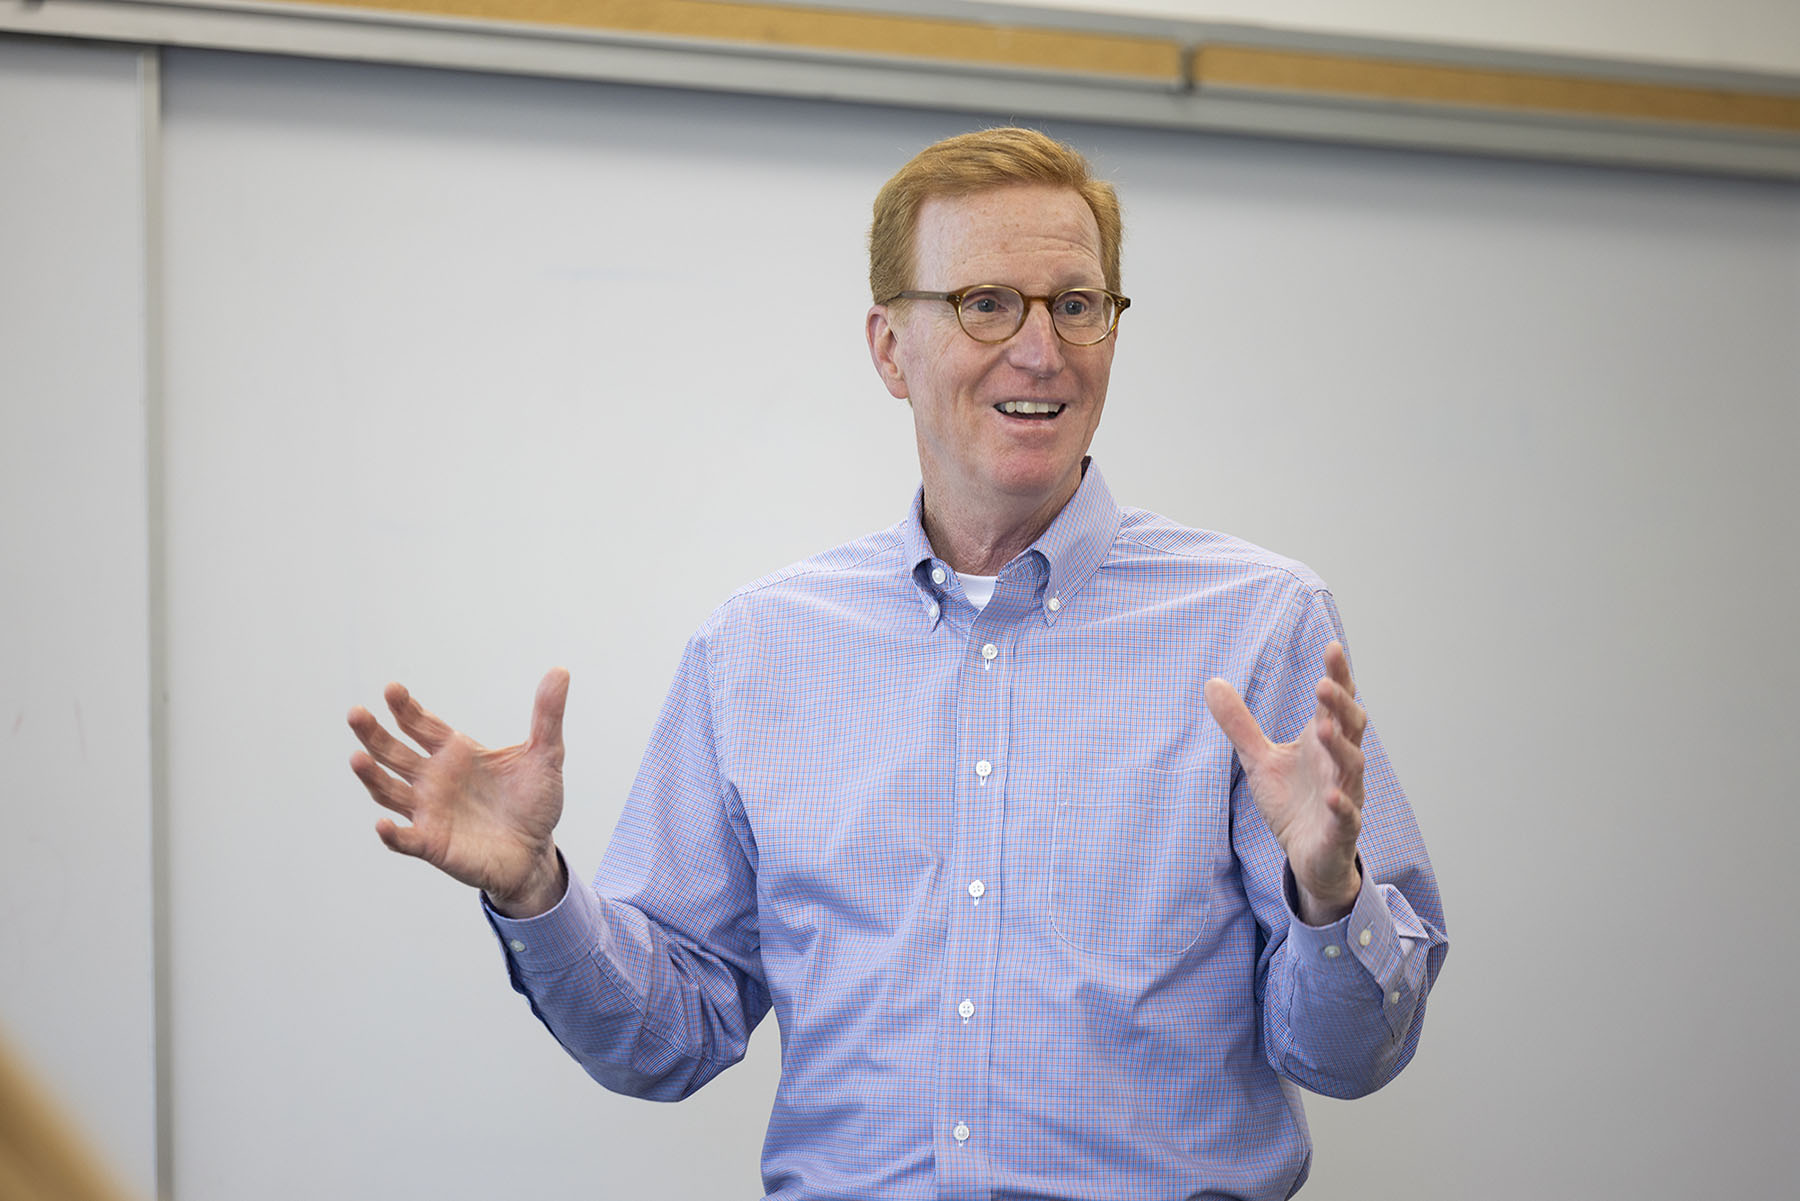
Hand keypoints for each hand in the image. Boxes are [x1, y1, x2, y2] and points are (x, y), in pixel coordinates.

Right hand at [348, 668, 570, 916]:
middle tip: (356, 713)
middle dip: (373, 734)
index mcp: (455, 752)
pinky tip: (383, 824)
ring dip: (372, 776)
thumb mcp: (545, 755)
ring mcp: (429, 812)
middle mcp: (433, 779)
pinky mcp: (433, 844)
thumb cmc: (534, 802)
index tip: (393, 689)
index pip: (421, 725)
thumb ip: (547, 715)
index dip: (405, 708)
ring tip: (356, 758)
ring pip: (389, 791)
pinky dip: (392, 834)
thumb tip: (560, 670)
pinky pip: (405, 839)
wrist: (537, 852)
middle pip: (393, 753)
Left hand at [1205, 642, 1364, 925]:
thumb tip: (1212, 682)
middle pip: (1350, 728)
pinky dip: (1342, 805)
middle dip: (1341, 706)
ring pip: (1351, 767)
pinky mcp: (1341, 829)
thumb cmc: (1291, 801)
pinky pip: (1347, 815)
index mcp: (1324, 742)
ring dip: (1341, 748)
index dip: (1338, 676)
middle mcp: (1339, 764)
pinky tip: (1334, 797)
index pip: (1335, 703)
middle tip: (1325, 684)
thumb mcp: (1259, 759)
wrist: (1308, 857)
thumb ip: (1240, 724)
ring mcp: (1345, 795)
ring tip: (1326, 729)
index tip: (1332, 647)